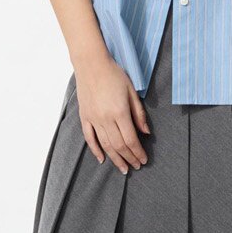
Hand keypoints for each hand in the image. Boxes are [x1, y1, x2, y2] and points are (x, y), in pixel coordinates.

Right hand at [74, 55, 149, 173]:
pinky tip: (102, 159)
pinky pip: (89, 138)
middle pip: (119, 146)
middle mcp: (106, 118)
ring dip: (115, 159)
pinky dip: (95, 150)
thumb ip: (139, 113)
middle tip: (136, 167)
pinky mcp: (85, 117)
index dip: (138, 152)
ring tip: (123, 168)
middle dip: (129, 158)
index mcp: (120, 112)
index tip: (144, 160)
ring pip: (105, 145)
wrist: (91, 64)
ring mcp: (93, 119)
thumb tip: (146, 133)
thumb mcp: (132, 91)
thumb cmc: (114, 74)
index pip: (131, 139)